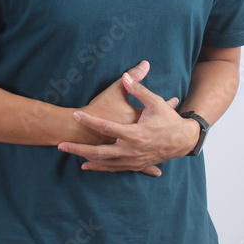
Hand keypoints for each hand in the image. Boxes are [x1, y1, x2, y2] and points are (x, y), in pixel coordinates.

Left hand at [58, 71, 194, 176]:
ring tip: (70, 154)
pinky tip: (88, 167)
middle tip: (61, 144)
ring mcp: (133, 160)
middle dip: (78, 149)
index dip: (89, 120)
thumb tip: (126, 74)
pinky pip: (114, 169)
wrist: (182, 141)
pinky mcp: (135, 165)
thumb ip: (138, 89)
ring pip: (105, 163)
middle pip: (99, 152)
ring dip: (87, 159)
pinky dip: (100, 168)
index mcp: (134, 134)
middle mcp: (131, 150)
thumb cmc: (168, 120)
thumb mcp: (155, 102)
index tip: (76, 114)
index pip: (106, 127)